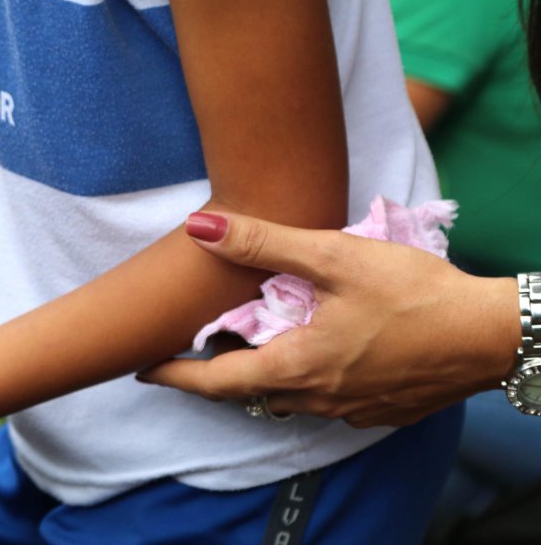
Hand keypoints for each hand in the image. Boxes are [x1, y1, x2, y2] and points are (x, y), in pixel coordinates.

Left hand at [137, 211, 519, 427]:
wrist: (492, 335)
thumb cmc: (415, 294)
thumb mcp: (334, 257)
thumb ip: (264, 243)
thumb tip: (199, 228)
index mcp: (295, 368)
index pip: (214, 383)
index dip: (175, 376)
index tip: (146, 368)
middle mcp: (316, 399)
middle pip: (249, 392)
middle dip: (217, 373)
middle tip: (195, 349)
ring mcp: (350, 410)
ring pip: (289, 397)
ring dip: (265, 373)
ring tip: (253, 342)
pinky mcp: (380, 410)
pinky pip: (327, 400)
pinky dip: (307, 378)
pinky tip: (317, 350)